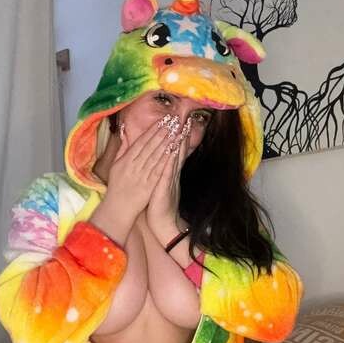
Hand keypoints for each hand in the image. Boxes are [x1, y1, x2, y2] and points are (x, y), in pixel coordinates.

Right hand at [101, 121, 171, 220]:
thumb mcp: (116, 165)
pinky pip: (159, 171)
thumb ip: (122, 148)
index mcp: (126, 160)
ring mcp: (142, 175)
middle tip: (173, 121)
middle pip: (150, 146)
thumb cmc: (117, 185)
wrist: (119, 206)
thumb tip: (125, 132)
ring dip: (167, 143)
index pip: (142, 141)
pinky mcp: (149, 185)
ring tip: (176, 132)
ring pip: (156, 156)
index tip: (162, 120)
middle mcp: (134, 166)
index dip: (153, 130)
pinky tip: (174, 152)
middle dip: (163, 132)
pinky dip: (166, 160)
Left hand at [146, 119, 190, 237]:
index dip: (177, 137)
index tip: (180, 122)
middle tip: (185, 120)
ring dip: (179, 144)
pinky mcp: (165, 187)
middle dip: (180, 135)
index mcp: (169, 172)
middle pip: (177, 152)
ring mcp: (170, 180)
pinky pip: (168, 172)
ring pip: (174, 159)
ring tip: (181, 129)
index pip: (174, 151)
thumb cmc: (159, 203)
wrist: (163, 222)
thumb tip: (161, 159)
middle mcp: (171, 174)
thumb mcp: (160, 184)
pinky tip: (173, 150)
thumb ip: (162, 170)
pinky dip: (171, 161)